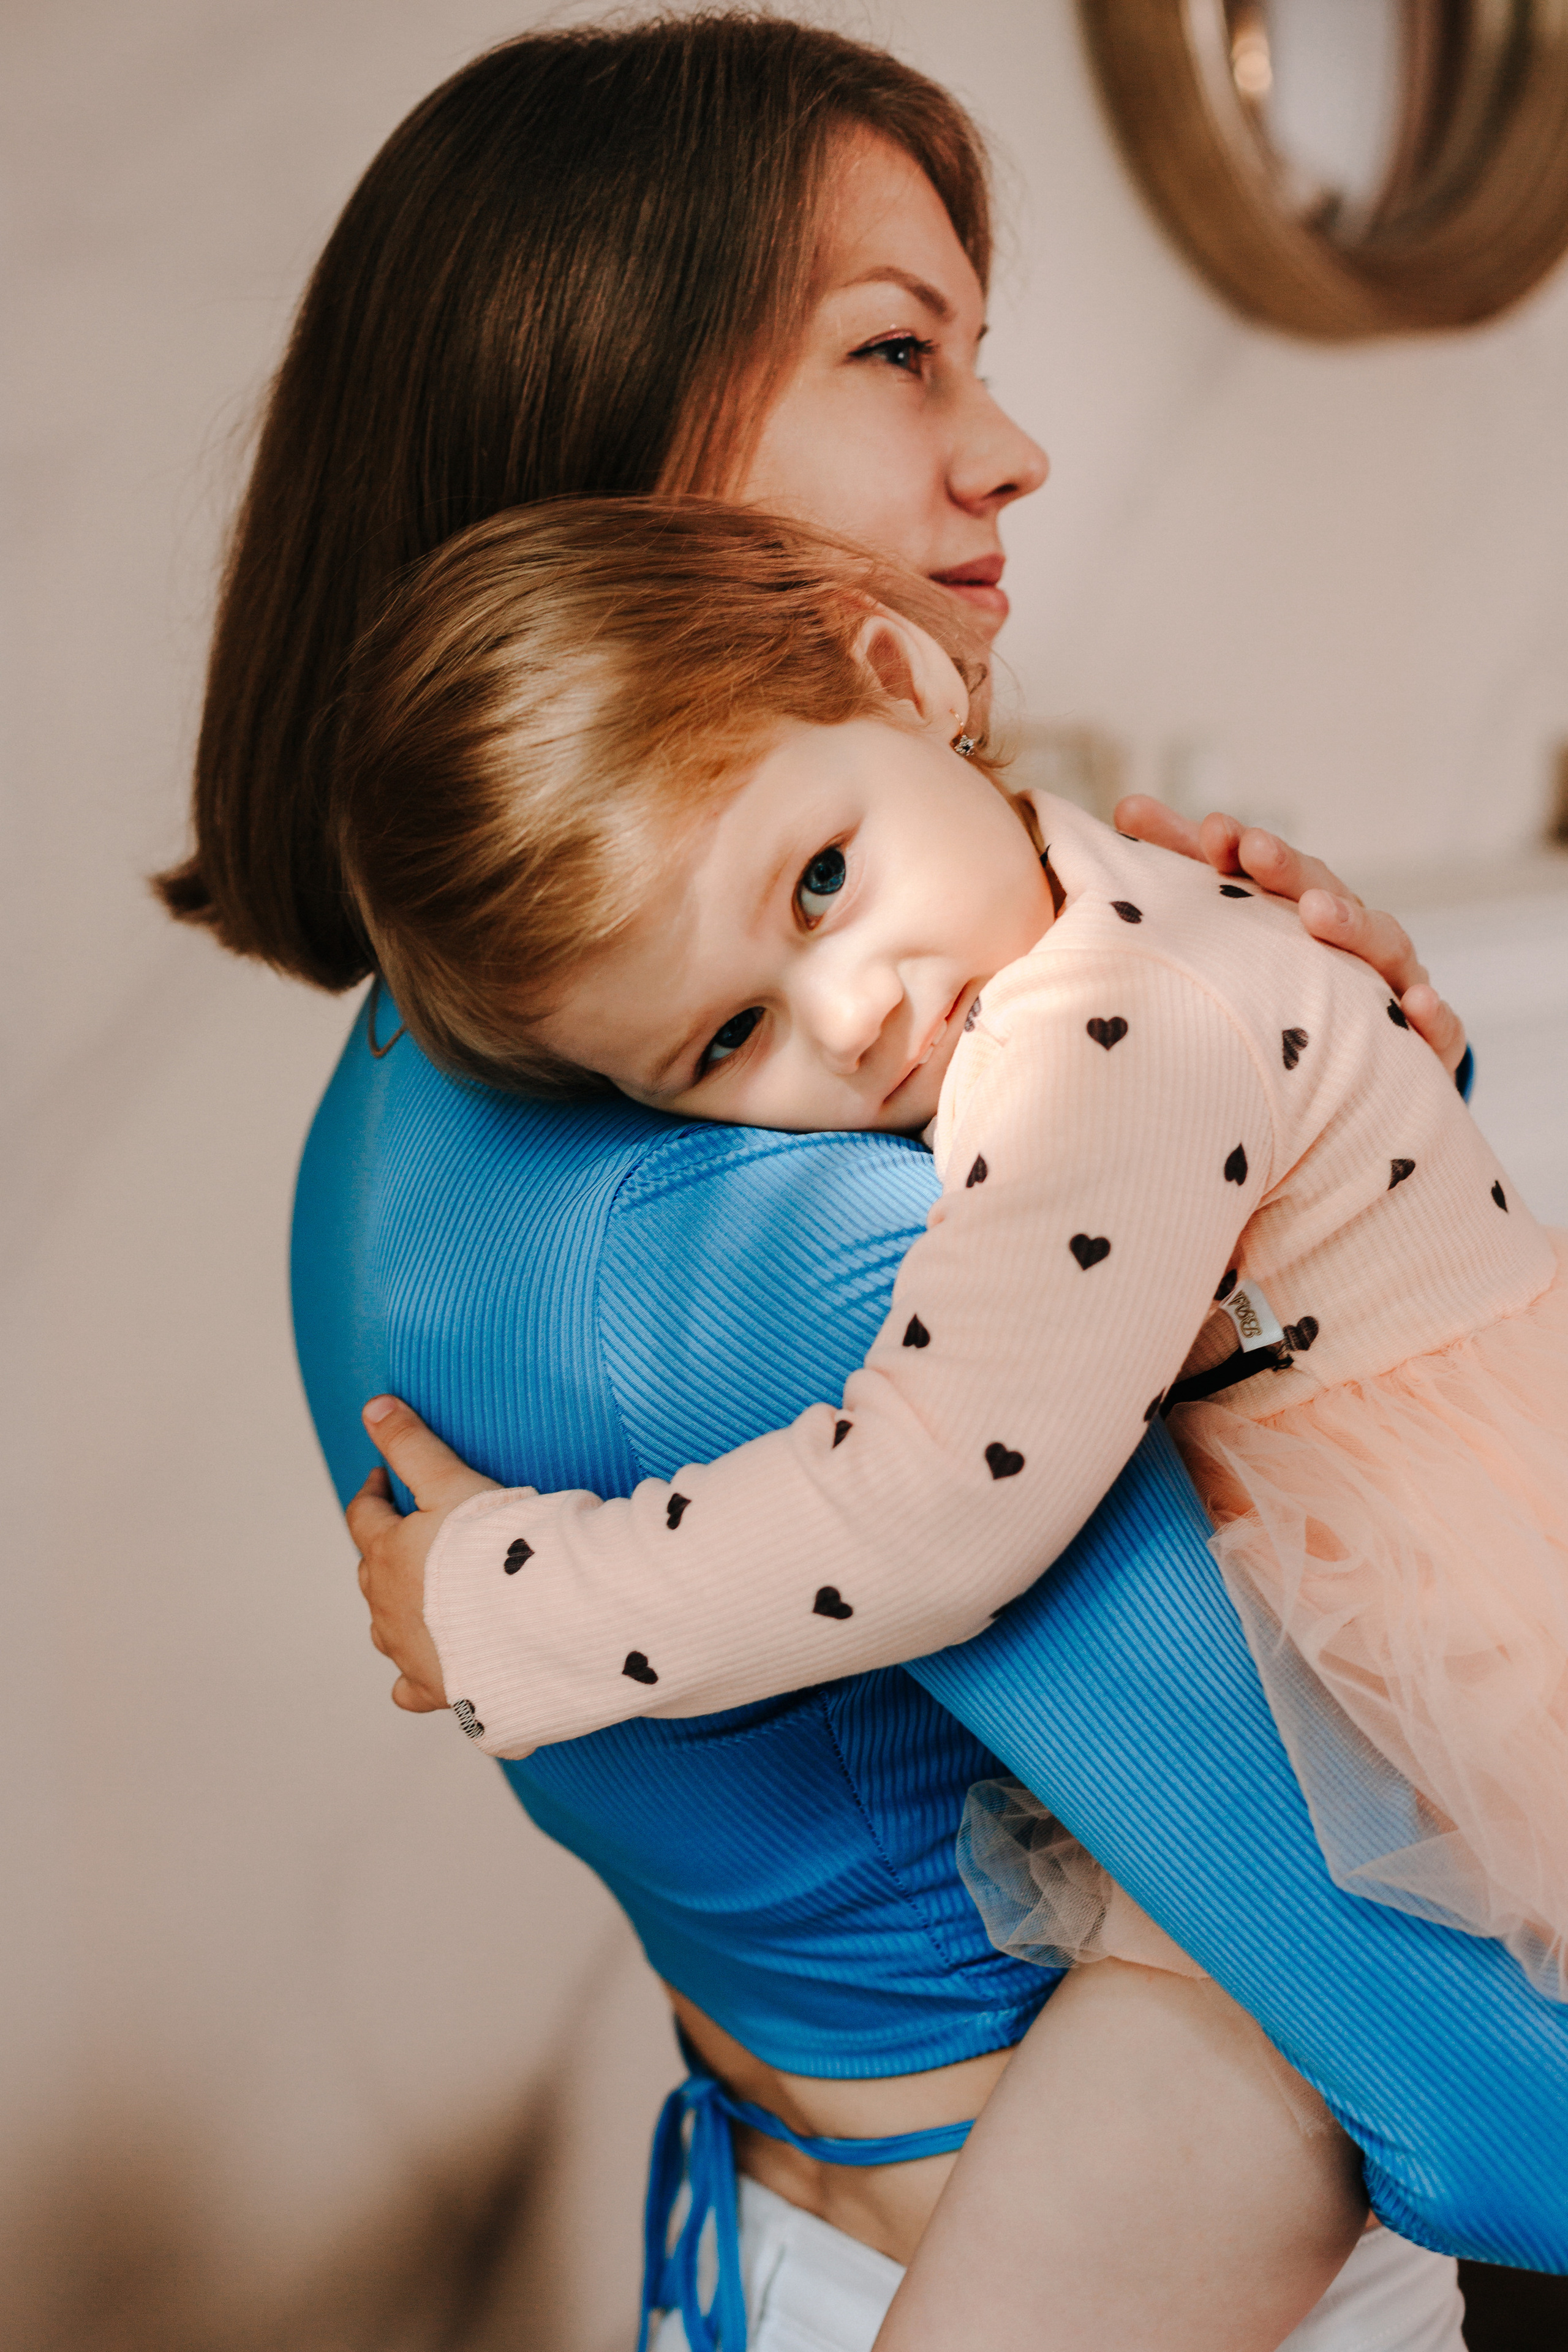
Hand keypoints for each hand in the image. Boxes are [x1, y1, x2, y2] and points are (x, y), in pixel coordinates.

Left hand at [346, 1395, 498, 1713]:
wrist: (536, 1622)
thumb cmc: (499, 1548)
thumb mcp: (453, 1482)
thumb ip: (413, 1443)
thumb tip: (374, 1406)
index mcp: (388, 1554)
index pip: (364, 1515)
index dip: (374, 1491)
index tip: (384, 1477)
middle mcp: (387, 1607)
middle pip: (372, 1572)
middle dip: (386, 1549)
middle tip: (411, 1532)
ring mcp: (409, 1651)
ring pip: (386, 1628)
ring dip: (398, 1608)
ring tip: (423, 1596)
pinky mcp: (438, 1688)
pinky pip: (413, 1687)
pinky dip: (416, 1674)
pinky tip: (430, 1669)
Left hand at [1114, 797, 1467, 1076]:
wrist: (1356, 1075)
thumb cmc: (1281, 991)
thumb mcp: (1234, 938)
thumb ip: (1183, 878)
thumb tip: (1127, 807)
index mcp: (1293, 907)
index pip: (1265, 869)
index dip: (1238, 848)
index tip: (1207, 830)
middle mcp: (1346, 934)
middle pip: (1322, 891)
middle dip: (1289, 868)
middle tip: (1253, 850)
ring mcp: (1391, 982)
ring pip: (1381, 945)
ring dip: (1352, 923)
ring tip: (1319, 914)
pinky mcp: (1426, 1042)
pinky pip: (1437, 1030)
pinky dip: (1433, 1013)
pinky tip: (1418, 1004)